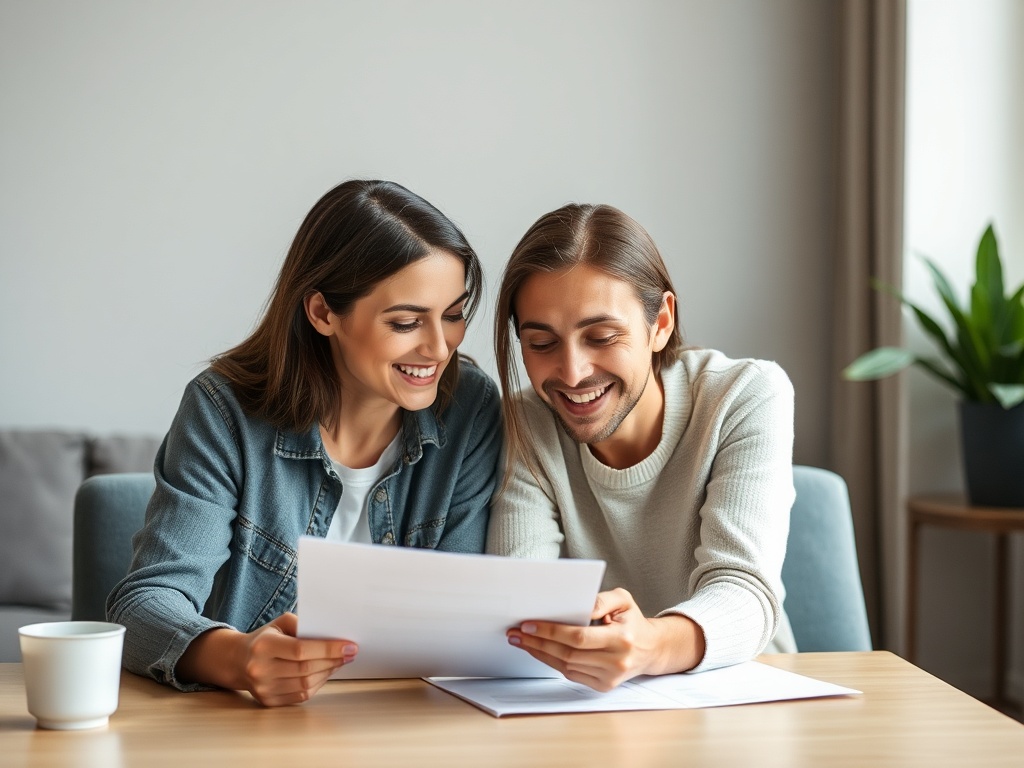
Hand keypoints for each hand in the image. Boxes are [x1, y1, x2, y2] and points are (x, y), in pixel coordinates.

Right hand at [177, 612, 356, 705]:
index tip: (350, 646)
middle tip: (350, 653)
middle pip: (306, 669)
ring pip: (306, 685)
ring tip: (340, 662)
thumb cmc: (265, 638)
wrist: (239, 660)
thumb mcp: (281, 623)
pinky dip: (317, 684)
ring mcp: (263, 689)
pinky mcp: (269, 701)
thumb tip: (332, 635)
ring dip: (328, 673)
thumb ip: (304, 625)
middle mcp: (260, 669)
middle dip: (333, 661)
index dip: (329, 649)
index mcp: (263, 646)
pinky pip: (301, 696)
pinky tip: (325, 673)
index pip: (302, 650)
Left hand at [506, 588, 704, 691]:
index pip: (579, 637)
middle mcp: (616, 661)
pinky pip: (570, 674)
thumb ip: (602, 599)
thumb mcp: (623, 600)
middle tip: (516, 632)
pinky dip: (551, 662)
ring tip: (521, 641)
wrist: (650, 649)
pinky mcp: (602, 686)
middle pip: (568, 654)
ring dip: (540, 653)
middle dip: (538, 642)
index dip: (551, 632)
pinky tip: (538, 650)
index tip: (528, 625)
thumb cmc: (632, 621)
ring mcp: (609, 677)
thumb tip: (579, 606)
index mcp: (621, 639)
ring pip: (566, 666)